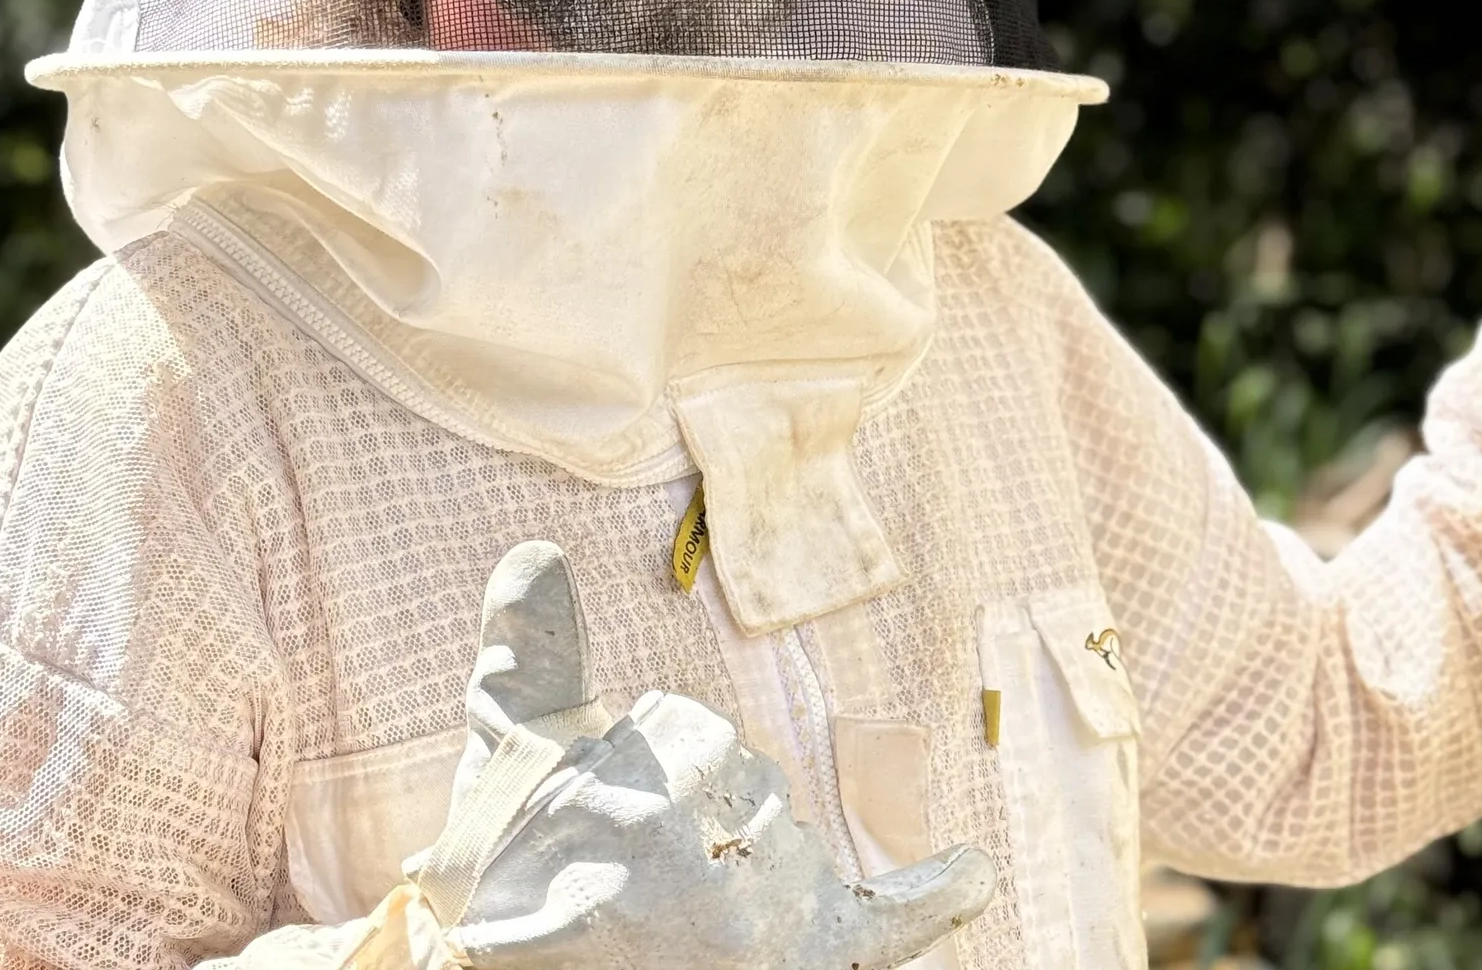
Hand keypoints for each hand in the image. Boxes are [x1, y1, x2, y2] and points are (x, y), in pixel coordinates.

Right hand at [405, 541, 995, 969]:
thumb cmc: (509, 870)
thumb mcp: (508, 755)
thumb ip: (534, 652)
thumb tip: (537, 551)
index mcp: (639, 800)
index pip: (693, 732)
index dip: (640, 772)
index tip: (590, 825)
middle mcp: (708, 872)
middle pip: (748, 785)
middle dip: (695, 816)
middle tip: (623, 881)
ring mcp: (758, 932)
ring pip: (790, 843)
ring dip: (749, 861)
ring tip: (670, 919)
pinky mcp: (800, 966)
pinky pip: (886, 926)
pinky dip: (936, 898)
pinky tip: (973, 872)